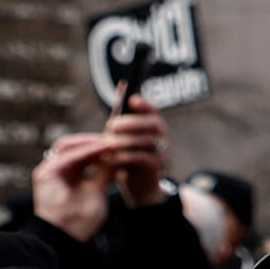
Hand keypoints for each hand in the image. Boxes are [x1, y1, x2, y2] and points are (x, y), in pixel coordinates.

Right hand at [32, 133, 119, 242]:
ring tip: (111, 142)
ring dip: (91, 143)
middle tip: (117, 139)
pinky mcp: (44, 174)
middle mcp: (56, 170)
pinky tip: (101, 149)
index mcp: (67, 174)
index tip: (121, 143)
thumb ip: (104, 173)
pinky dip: (85, 151)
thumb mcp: (98, 191)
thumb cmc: (81, 222)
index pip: (83, 153)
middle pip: (74, 145)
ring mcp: (48, 171)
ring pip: (68, 146)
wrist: (66, 238)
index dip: (100, 146)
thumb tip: (117, 156)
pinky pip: (66, 156)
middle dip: (95, 141)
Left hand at [104, 92, 168, 206]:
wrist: (137, 183)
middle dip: (130, 123)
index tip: (132, 101)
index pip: (152, 110)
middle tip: (111, 126)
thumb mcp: (122, 131)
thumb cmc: (128, 152)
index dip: (144, 104)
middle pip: (150, 123)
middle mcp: (161, 135)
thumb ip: (122, 112)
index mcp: (153, 124)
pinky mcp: (156, 166)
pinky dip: (123, 156)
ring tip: (108, 144)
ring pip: (144, 140)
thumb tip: (122, 85)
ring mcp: (161, 150)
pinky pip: (140, 157)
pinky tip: (110, 157)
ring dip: (123, 141)